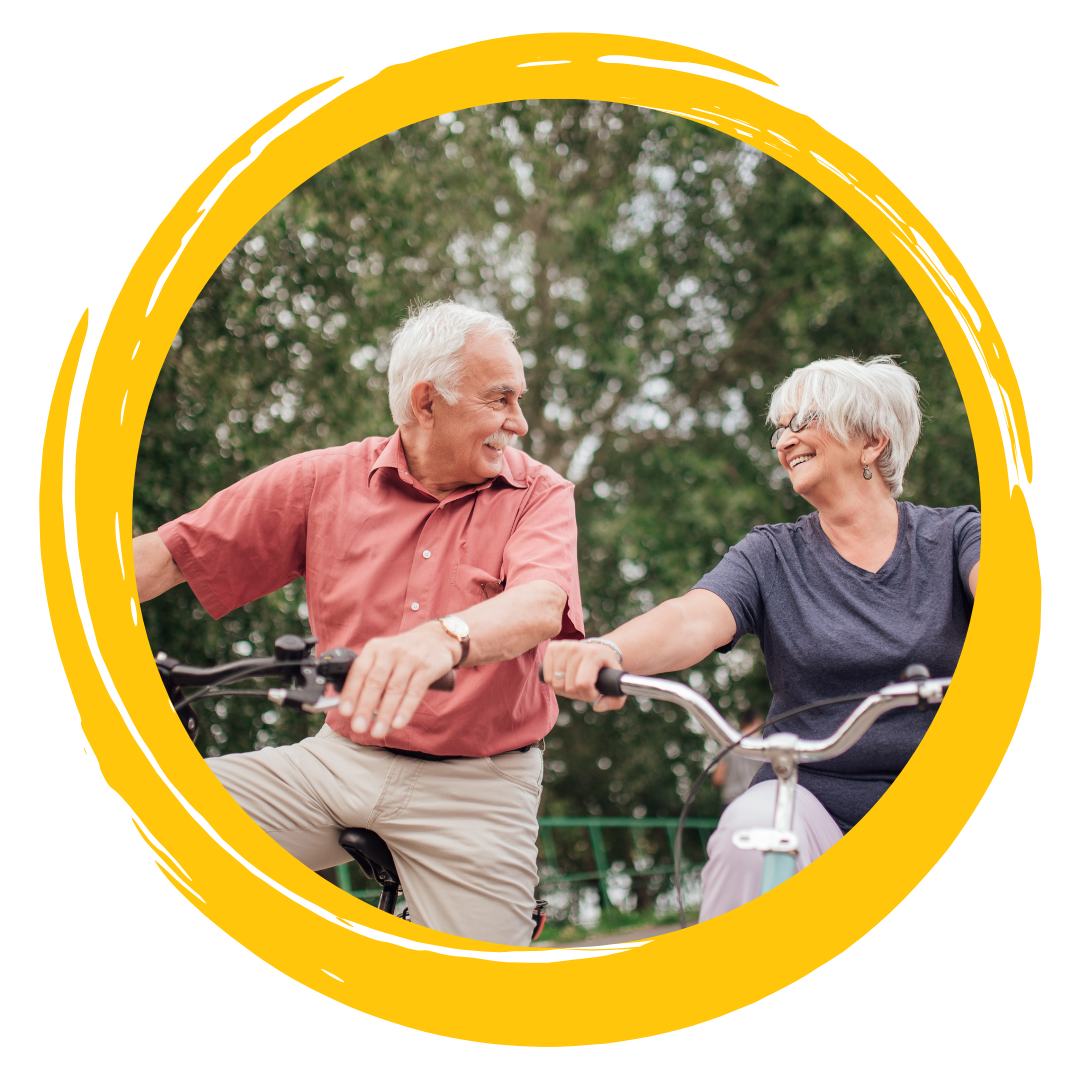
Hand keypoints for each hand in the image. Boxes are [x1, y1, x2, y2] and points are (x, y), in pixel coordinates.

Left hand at [337, 624, 458, 737]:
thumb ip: (369, 676)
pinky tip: (398, 723)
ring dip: (384, 714)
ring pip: (394, 690)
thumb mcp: (383, 655)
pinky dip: (405, 710)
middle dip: (365, 707)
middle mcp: (390, 651)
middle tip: (358, 727)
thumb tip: (352, 707)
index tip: (344, 712)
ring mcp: (410, 659)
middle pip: (375, 682)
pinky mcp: (427, 668)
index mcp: (374, 648)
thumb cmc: (403, 654)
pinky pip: (414, 692)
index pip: (359, 671)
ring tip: (377, 732)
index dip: (351, 692)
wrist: (436, 638)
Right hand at [542, 640, 626, 712]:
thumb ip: (615, 700)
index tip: (596, 691)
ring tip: (576, 682)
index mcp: (593, 654)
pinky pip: (546, 677)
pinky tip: (565, 678)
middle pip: (568, 687)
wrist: (599, 650)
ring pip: (556, 684)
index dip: (589, 695)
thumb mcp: (617, 684)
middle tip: (586, 687)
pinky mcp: (552, 648)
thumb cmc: (607, 670)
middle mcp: (576, 648)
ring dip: (566, 690)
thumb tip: (596, 707)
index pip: (582, 684)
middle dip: (578, 694)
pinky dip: (555, 683)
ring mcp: (562, 647)